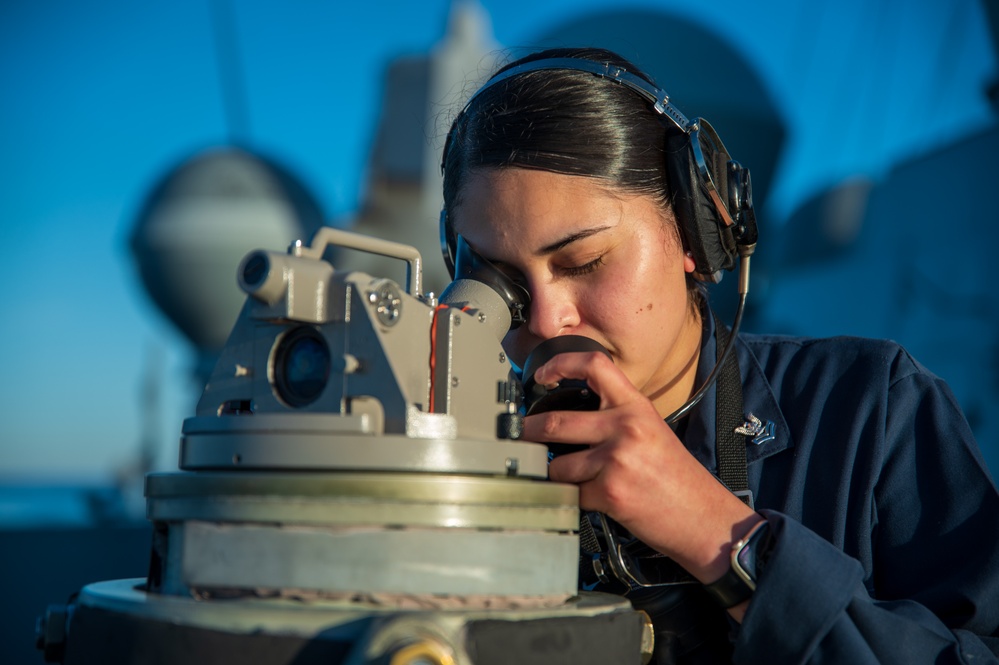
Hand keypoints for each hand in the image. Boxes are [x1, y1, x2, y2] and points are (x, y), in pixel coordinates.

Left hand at [524, 350, 758, 585]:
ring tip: (568, 477)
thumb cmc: (676, 477)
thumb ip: (615, 417)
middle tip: (521, 436)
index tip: (541, 374)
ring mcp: (616, 460)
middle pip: (556, 421)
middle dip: (529, 432)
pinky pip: (571, 493)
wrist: (703, 517)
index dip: (561, 364)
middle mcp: (625, 427)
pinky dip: (574, 499)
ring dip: (554, 474)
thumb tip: (567, 415)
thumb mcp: (651, 430)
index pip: (594, 365)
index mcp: (636, 407)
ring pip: (557, 464)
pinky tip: (591, 499)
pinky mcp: (609, 493)